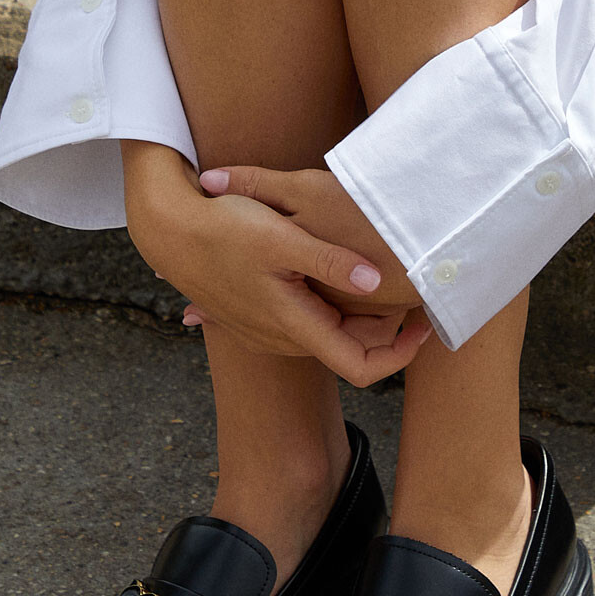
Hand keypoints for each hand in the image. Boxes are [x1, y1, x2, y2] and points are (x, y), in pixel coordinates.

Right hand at [121, 144, 430, 387]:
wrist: (170, 231)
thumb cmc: (226, 229)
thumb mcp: (283, 238)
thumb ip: (331, 262)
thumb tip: (375, 281)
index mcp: (295, 324)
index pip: (361, 367)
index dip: (400, 356)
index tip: (424, 324)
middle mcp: (283, 338)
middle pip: (348, 348)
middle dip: (384, 326)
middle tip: (410, 288)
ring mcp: (268, 330)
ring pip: (327, 331)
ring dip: (356, 312)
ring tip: (379, 274)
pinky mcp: (258, 315)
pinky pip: (304, 319)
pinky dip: (328, 304)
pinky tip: (336, 270)